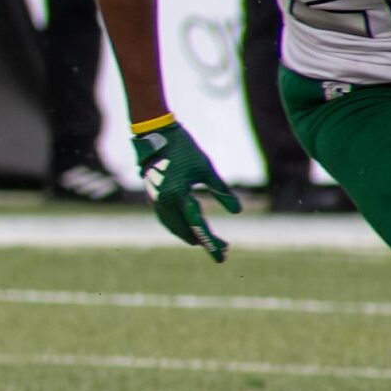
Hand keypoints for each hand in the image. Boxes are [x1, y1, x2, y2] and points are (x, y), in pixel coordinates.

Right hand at [134, 119, 235, 260]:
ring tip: (210, 239)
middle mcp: (164, 202)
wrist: (154, 135)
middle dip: (203, 241)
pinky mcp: (153, 198)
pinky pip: (167, 220)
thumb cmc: (183, 149)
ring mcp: (156, 201)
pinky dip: (180, 226)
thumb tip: (237, 211)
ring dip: (191, 235)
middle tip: (224, 247)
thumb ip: (221, 190)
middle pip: (184, 232)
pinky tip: (192, 225)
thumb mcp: (205, 168)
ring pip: (174, 228)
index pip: (197, 226)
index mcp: (177, 195)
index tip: (222, 256)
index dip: (210, 243)